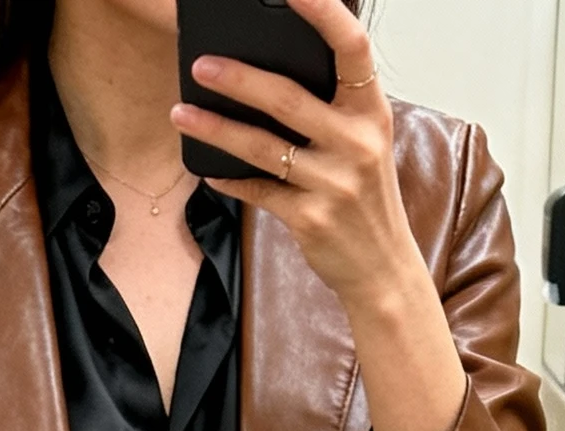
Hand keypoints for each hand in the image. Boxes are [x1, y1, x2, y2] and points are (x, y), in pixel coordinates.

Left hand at [171, 0, 464, 430]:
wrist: (382, 270)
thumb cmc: (365, 199)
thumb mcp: (363, 145)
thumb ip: (330, 110)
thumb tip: (265, 74)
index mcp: (371, 112)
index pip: (352, 48)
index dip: (323, 13)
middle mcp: (356, 143)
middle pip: (289, 98)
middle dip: (239, 78)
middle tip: (201, 64)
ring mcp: (334, 183)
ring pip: (264, 147)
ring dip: (217, 128)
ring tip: (182, 113)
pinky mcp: (310, 219)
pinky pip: (258, 191)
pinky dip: (229, 179)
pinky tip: (206, 169)